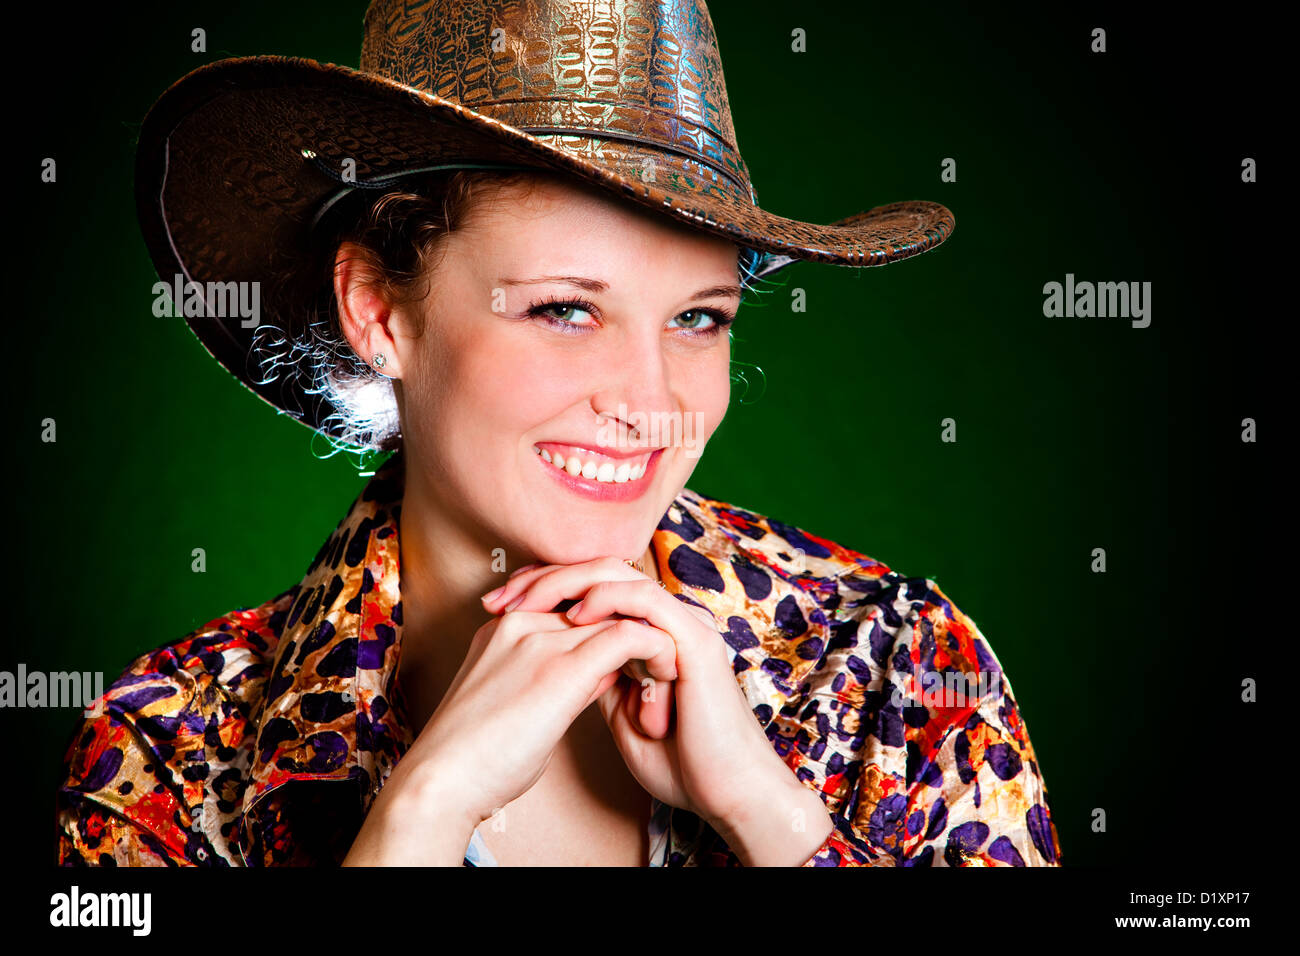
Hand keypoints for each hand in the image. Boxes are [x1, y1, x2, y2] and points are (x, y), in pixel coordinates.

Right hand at [353, 605, 677, 862]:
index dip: (607, 626)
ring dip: (648, 642)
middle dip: (631, 629)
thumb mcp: (516, 704)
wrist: (440, 782)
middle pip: (597, 603)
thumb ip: (556, 677)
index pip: (573, 603)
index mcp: (506, 627)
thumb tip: (605, 672)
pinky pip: (629, 638)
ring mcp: (541, 639)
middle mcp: (523, 622)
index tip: (630, 661)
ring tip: (667, 674)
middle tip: (658, 663)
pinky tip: (664, 681)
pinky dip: (655, 654)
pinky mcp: (562, 667)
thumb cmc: (475, 759)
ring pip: (618, 614)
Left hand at [480, 556, 806, 834]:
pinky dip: (607, 602)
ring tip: (528, 601)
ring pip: (618, 575)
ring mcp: (682, 625)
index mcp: (647, 633)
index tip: (496, 606)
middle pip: (598, 571)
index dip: (542, 590)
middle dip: (544, 579)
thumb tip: (564, 662)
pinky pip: (646, 601)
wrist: (726, 793)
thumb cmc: (679, 764)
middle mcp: (665, 620)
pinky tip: (575, 616)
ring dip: (567, 583)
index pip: (589, 589)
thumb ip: (598, 680)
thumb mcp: (619, 715)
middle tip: (500, 597)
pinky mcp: (694, 640)